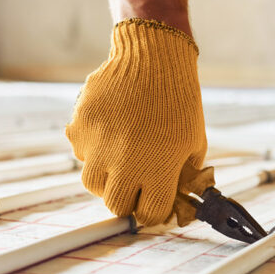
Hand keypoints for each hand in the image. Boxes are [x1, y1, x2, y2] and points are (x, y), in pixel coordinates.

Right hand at [66, 19, 210, 225]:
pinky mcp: (80, 127)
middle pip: (116, 205)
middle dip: (127, 200)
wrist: (154, 59)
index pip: (150, 214)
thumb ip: (184, 175)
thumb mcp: (194, 142)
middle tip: (134, 186)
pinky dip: (92, 149)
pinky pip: (81, 152)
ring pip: (93, 183)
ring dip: (106, 178)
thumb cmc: (179, 101)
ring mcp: (98, 145)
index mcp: (159, 169)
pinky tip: (109, 131)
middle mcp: (125, 162)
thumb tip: (177, 200)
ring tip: (119, 159)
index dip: (154, 211)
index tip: (154, 203)